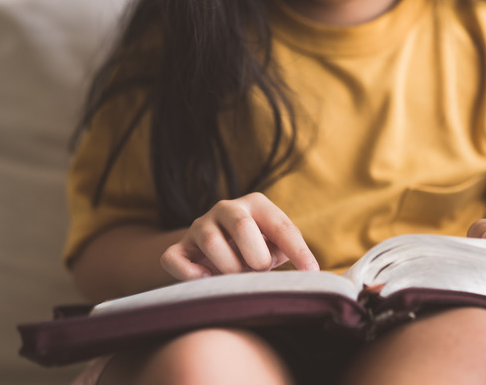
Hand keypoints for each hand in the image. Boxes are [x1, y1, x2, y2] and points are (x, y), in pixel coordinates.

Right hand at [161, 192, 318, 279]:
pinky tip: (207, 280)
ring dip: (228, 268)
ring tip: (237, 278)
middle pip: (241, 226)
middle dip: (255, 256)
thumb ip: (288, 251)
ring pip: (210, 241)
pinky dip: (190, 274)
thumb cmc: (254, 247)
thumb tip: (309, 272)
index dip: (297, 250)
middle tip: (259, 271)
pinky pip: (174, 258)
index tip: (311, 272)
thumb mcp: (274, 245)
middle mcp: (226, 208)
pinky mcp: (178, 247)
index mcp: (255, 204)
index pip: (280, 225)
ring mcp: (199, 226)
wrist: (211, 247)